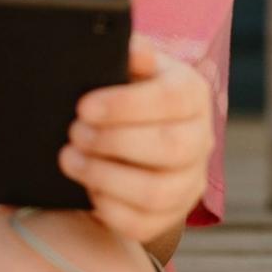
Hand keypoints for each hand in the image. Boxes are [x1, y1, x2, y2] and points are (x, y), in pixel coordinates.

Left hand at [57, 38, 213, 245]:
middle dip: (113, 141)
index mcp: (193, 95)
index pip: (172, 99)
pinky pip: (141, 224)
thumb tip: (130, 46)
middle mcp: (200, 140)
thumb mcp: (130, 69)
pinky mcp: (168, 216)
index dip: (126, 105)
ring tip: (70, 159)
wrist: (135, 141)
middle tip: (74, 132)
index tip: (84, 106)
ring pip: (156, 192)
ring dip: (105, 176)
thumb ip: (130, 55)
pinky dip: (108, 208)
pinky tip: (86, 188)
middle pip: (170, 147)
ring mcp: (188, 183)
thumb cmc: (127, 96)